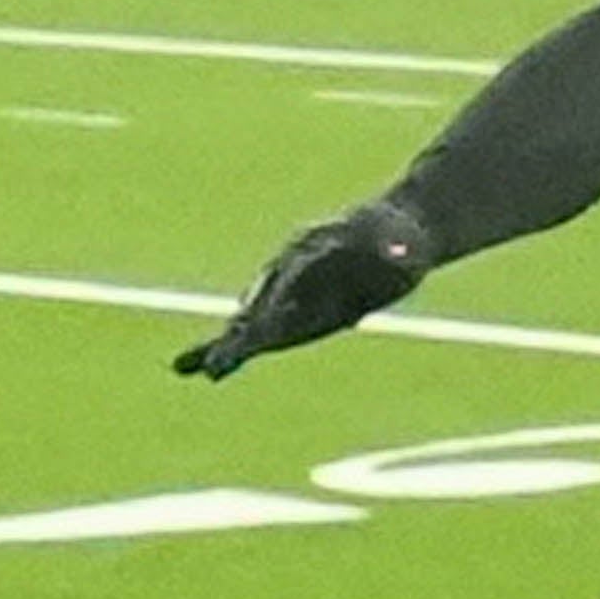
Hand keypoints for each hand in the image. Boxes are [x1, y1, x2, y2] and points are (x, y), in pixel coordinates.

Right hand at [169, 193, 433, 379]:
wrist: (391, 231)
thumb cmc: (400, 236)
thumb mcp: (405, 240)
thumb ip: (399, 249)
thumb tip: (405, 255)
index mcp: (315, 248)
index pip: (290, 277)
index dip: (274, 301)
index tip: (257, 323)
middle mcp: (291, 268)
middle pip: (262, 301)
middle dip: (241, 330)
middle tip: (218, 357)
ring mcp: (287, 288)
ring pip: (251, 317)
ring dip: (228, 342)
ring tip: (193, 367)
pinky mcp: (290, 305)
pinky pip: (255, 327)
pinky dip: (231, 345)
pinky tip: (197, 367)